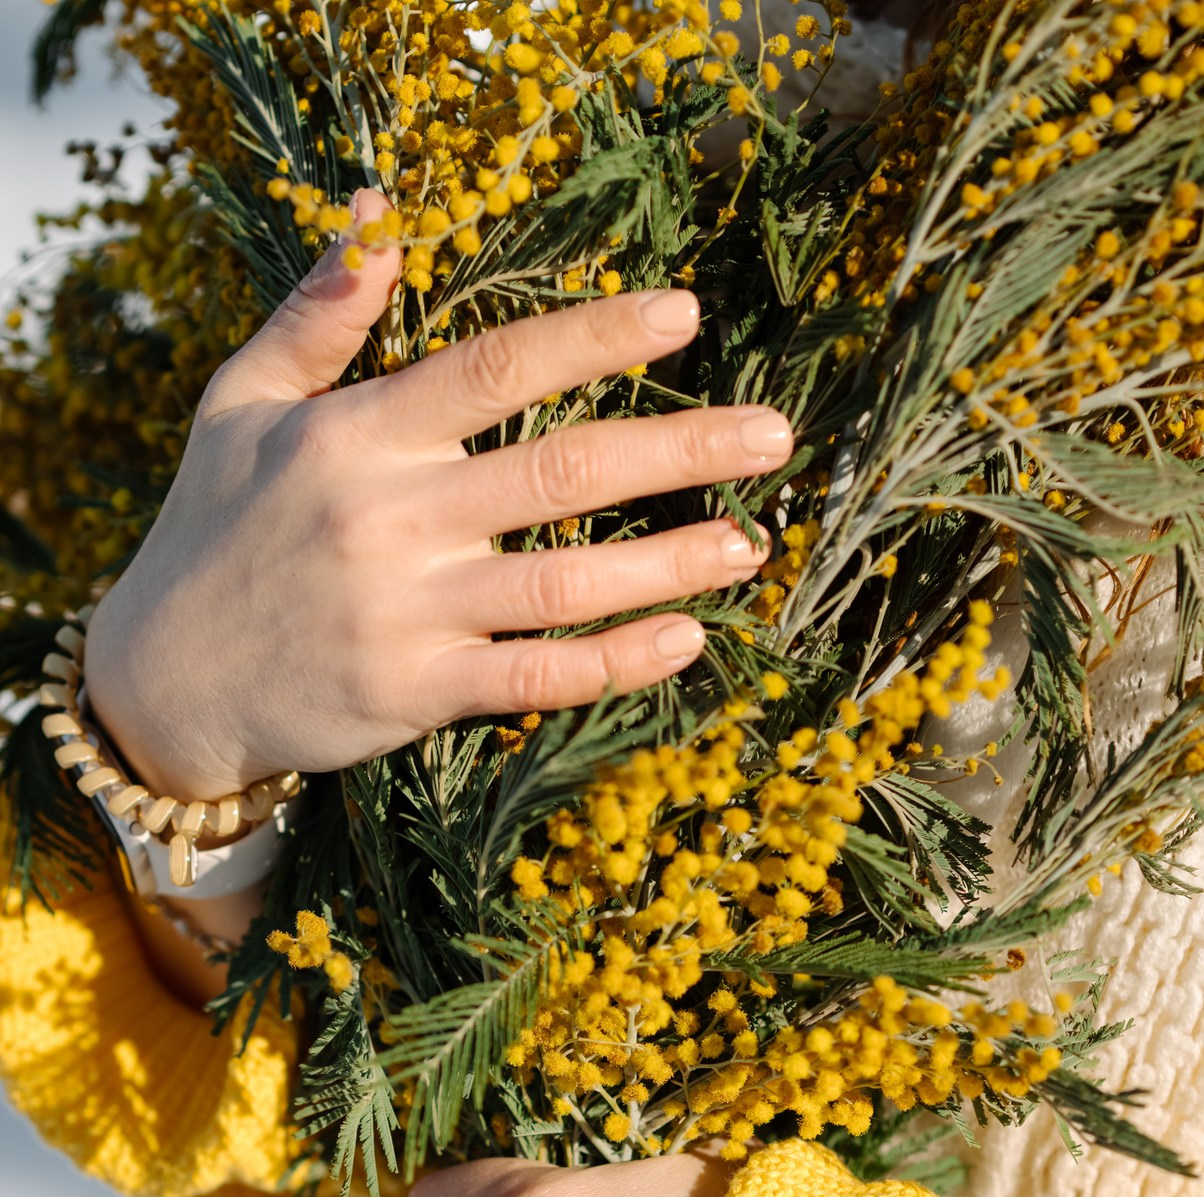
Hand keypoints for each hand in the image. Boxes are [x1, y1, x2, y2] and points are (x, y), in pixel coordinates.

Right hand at [85, 190, 789, 800]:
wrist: (164, 680)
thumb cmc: (213, 531)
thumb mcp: (240, 404)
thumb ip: (316, 316)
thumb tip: (379, 214)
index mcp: (359, 435)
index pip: (498, 368)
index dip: (597, 336)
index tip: (686, 315)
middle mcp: (390, 519)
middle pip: (561, 471)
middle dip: (679, 448)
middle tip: (774, 435)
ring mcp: (406, 613)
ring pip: (566, 584)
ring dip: (671, 561)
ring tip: (750, 542)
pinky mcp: (415, 694)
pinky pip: (538, 677)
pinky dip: (617, 661)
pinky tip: (687, 639)